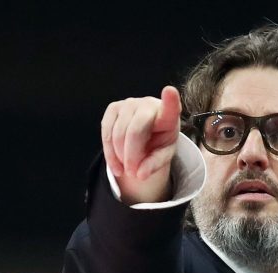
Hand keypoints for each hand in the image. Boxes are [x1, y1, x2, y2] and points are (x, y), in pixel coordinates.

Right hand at [100, 86, 181, 204]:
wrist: (147, 133)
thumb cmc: (159, 142)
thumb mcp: (163, 155)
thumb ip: (154, 165)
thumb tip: (139, 175)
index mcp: (168, 115)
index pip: (170, 107)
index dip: (170, 100)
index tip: (169, 92)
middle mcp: (148, 104)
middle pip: (135, 130)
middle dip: (131, 155)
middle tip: (133, 174)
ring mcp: (129, 103)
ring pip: (118, 133)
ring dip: (120, 157)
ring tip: (127, 170)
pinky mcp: (114, 107)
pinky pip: (106, 132)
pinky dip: (109, 153)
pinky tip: (116, 166)